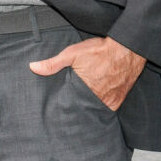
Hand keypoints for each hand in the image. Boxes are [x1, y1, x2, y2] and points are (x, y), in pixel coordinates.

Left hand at [29, 37, 145, 110]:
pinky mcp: (119, 100)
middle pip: (83, 109)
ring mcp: (110, 101)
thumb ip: (52, 63)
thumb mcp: (71, 54)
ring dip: (89, 108)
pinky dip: (102, 106)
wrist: (126, 49)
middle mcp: (98, 99)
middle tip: (69, 111)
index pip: (70, 105)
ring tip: (82, 107)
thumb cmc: (99, 50)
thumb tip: (33, 67)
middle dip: (76, 109)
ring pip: (95, 110)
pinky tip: (96, 103)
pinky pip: (108, 108)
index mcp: (84, 91)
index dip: (64, 107)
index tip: (58, 111)